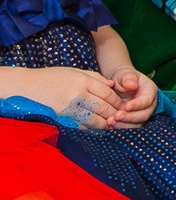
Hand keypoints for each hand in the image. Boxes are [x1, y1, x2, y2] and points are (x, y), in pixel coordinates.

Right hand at [0, 64, 125, 123]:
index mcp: (82, 81)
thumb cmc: (52, 77)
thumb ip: (95, 78)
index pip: (107, 94)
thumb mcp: (74, 71)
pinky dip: (91, 128)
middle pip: (103, 108)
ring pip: (94, 120)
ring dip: (105, 124)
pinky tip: (97, 127)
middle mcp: (77, 95)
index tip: (123, 105)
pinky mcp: (62, 119)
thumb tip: (113, 86)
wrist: (27, 87)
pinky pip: (81, 126)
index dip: (117, 101)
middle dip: (115, 113)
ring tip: (112, 124)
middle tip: (122, 117)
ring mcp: (69, 109)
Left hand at [93, 62, 157, 126]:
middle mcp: (149, 105)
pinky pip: (128, 127)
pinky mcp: (133, 121)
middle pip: (144, 115)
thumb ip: (128, 78)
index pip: (146, 100)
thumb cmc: (123, 79)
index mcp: (150, 91)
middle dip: (130, 117)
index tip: (126, 107)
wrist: (119, 86)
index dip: (137, 105)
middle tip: (116, 116)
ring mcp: (141, 114)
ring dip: (124, 125)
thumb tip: (131, 85)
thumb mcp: (125, 74)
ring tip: (110, 122)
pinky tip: (109, 125)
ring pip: (136, 124)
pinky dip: (119, 127)